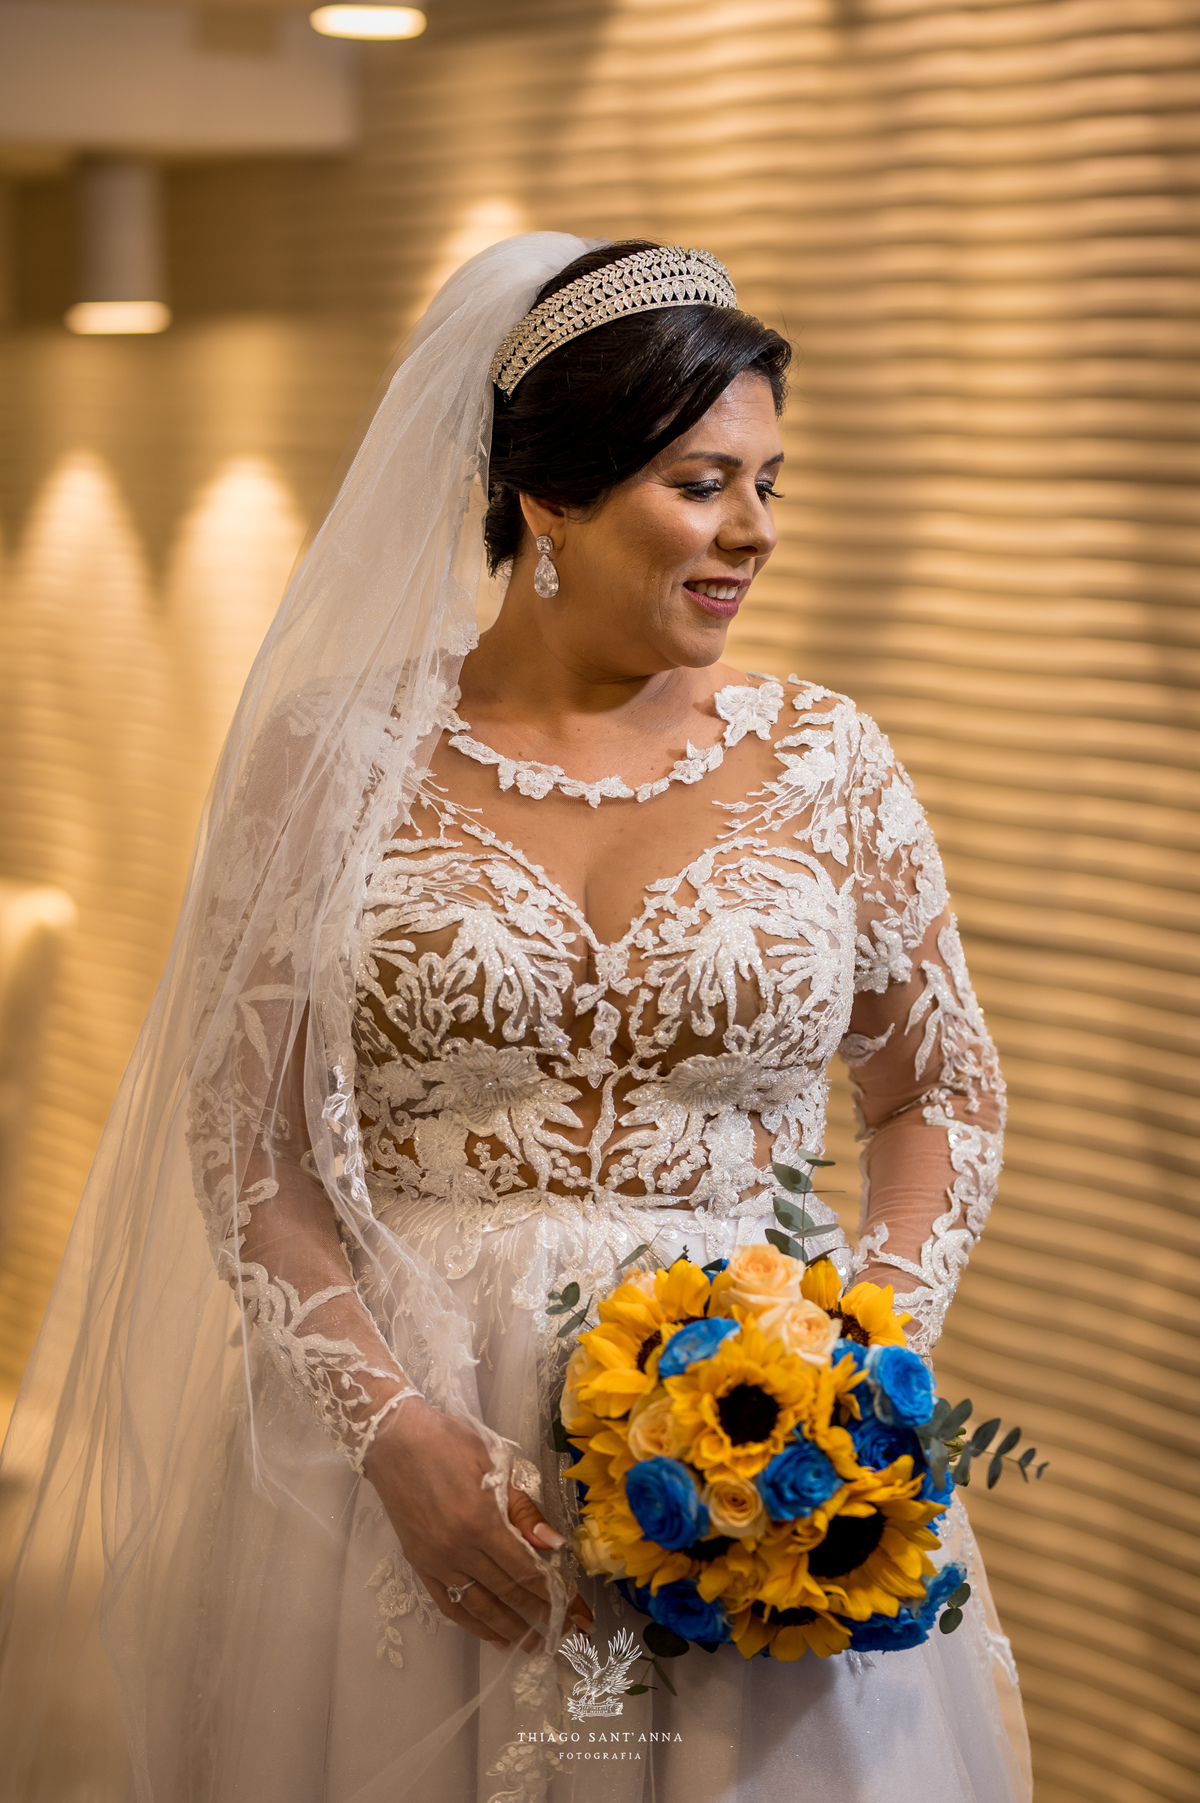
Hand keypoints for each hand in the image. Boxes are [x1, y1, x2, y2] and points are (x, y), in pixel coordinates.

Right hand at [363, 1397, 593, 1652]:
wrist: (392, 1439)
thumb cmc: (447, 1442)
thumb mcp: (494, 1464)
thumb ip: (523, 1510)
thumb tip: (553, 1546)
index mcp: (480, 1522)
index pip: (525, 1569)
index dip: (552, 1592)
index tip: (574, 1609)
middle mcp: (456, 1549)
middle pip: (507, 1591)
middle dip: (541, 1614)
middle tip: (567, 1632)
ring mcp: (435, 1561)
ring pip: (479, 1607)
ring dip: (510, 1629)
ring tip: (535, 1644)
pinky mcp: (419, 1565)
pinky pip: (449, 1604)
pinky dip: (473, 1625)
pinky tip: (494, 1635)